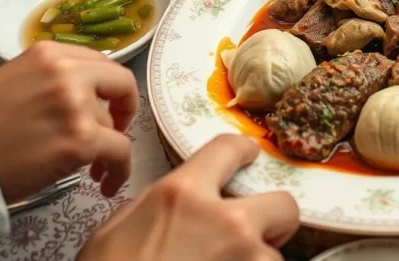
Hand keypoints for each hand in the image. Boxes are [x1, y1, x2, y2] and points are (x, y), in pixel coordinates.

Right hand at [0, 42, 137, 202]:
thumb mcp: (17, 80)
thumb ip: (54, 80)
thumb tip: (89, 94)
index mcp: (48, 54)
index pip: (101, 62)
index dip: (109, 87)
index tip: (106, 105)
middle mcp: (65, 72)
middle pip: (121, 83)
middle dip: (124, 108)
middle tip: (113, 130)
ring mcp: (75, 105)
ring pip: (113, 125)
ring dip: (106, 147)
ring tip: (87, 166)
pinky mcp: (80, 140)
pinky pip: (120, 152)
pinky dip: (119, 169)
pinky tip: (107, 182)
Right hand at [78, 135, 298, 260]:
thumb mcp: (115, 232)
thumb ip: (155, 209)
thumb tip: (171, 209)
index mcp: (183, 194)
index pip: (229, 149)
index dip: (243, 151)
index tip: (249, 157)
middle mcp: (225, 221)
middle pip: (283, 204)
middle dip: (274, 219)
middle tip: (254, 234)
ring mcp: (246, 259)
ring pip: (275, 255)